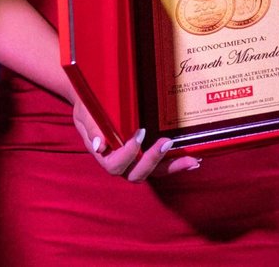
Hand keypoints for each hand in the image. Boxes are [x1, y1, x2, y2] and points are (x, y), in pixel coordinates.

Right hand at [71, 96, 200, 181]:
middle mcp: (120, 164)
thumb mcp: (85, 115)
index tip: (140, 133)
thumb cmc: (87, 109)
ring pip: (153, 173)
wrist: (92, 105)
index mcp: (103, 156)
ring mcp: (134, 163)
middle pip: (137, 174)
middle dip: (153, 160)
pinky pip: (161, 165)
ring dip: (172, 167)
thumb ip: (92, 128)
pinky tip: (192, 159)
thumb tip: (99, 145)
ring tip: (192, 161)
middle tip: (166, 142)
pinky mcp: (145, 157)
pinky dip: (176, 163)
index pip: (115, 164)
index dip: (128, 153)